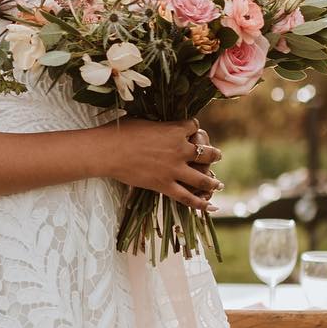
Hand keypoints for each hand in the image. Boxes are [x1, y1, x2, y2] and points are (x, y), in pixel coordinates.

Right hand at [104, 119, 223, 209]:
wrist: (109, 150)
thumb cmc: (120, 131)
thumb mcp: (144, 120)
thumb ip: (158, 125)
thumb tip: (160, 125)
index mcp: (175, 130)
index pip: (195, 126)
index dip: (195, 128)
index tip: (194, 130)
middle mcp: (180, 149)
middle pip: (206, 152)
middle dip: (213, 154)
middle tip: (217, 156)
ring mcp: (174, 169)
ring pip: (202, 177)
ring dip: (212, 181)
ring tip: (217, 184)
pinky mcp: (165, 185)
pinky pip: (187, 197)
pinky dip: (199, 203)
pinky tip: (208, 206)